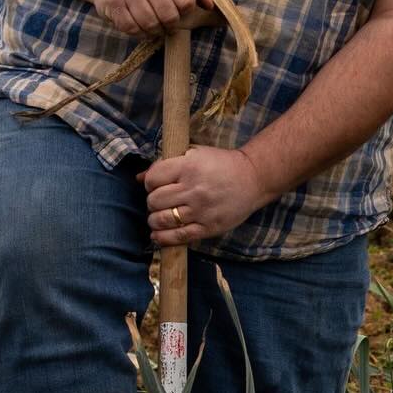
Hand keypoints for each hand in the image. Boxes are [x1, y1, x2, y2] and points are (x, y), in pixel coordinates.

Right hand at [92, 0, 200, 34]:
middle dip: (170, 24)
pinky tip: (140, 25)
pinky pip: (132, 29)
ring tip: (154, 24)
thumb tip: (210, 5)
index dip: (186, 11)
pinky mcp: (113, 2)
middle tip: (166, 22)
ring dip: (155, 30)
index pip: (187, 0)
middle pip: (169, 16)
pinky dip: (139, 32)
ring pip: (151, 24)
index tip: (179, 10)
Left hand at [140, 147, 271, 245]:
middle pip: (154, 201)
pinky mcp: (208, 227)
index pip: (153, 179)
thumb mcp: (195, 154)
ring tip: (159, 216)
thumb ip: (167, 164)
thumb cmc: (222, 164)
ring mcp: (201, 210)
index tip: (156, 185)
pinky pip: (178, 237)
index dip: (150, 183)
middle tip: (160, 201)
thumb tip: (139, 178)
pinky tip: (158, 235)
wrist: (253, 178)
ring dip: (154, 220)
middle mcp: (193, 189)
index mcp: (189, 166)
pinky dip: (163, 238)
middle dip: (152, 202)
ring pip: (162, 219)